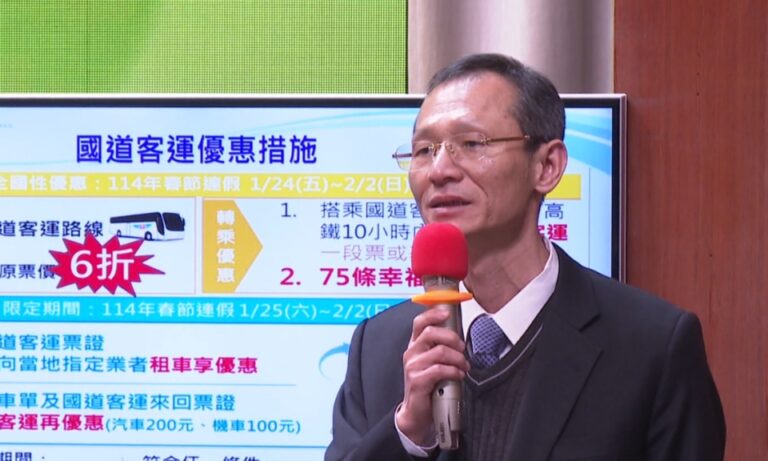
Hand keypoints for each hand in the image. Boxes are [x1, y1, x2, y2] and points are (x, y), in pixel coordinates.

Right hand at [395, 307, 469, 444]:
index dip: (433, 314)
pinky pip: (440, 369)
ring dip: (458, 358)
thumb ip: (441, 348)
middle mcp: (411, 353)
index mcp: (415, 345)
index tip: (446, 313)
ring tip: (464, 366)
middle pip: (431, 332)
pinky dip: (454, 371)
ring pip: (440, 352)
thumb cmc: (428, 385)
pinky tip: (459, 375)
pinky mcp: (417, 380)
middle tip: (462, 348)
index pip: (419, 322)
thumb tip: (459, 337)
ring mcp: (413, 366)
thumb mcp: (433, 362)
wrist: (416, 411)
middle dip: (452, 338)